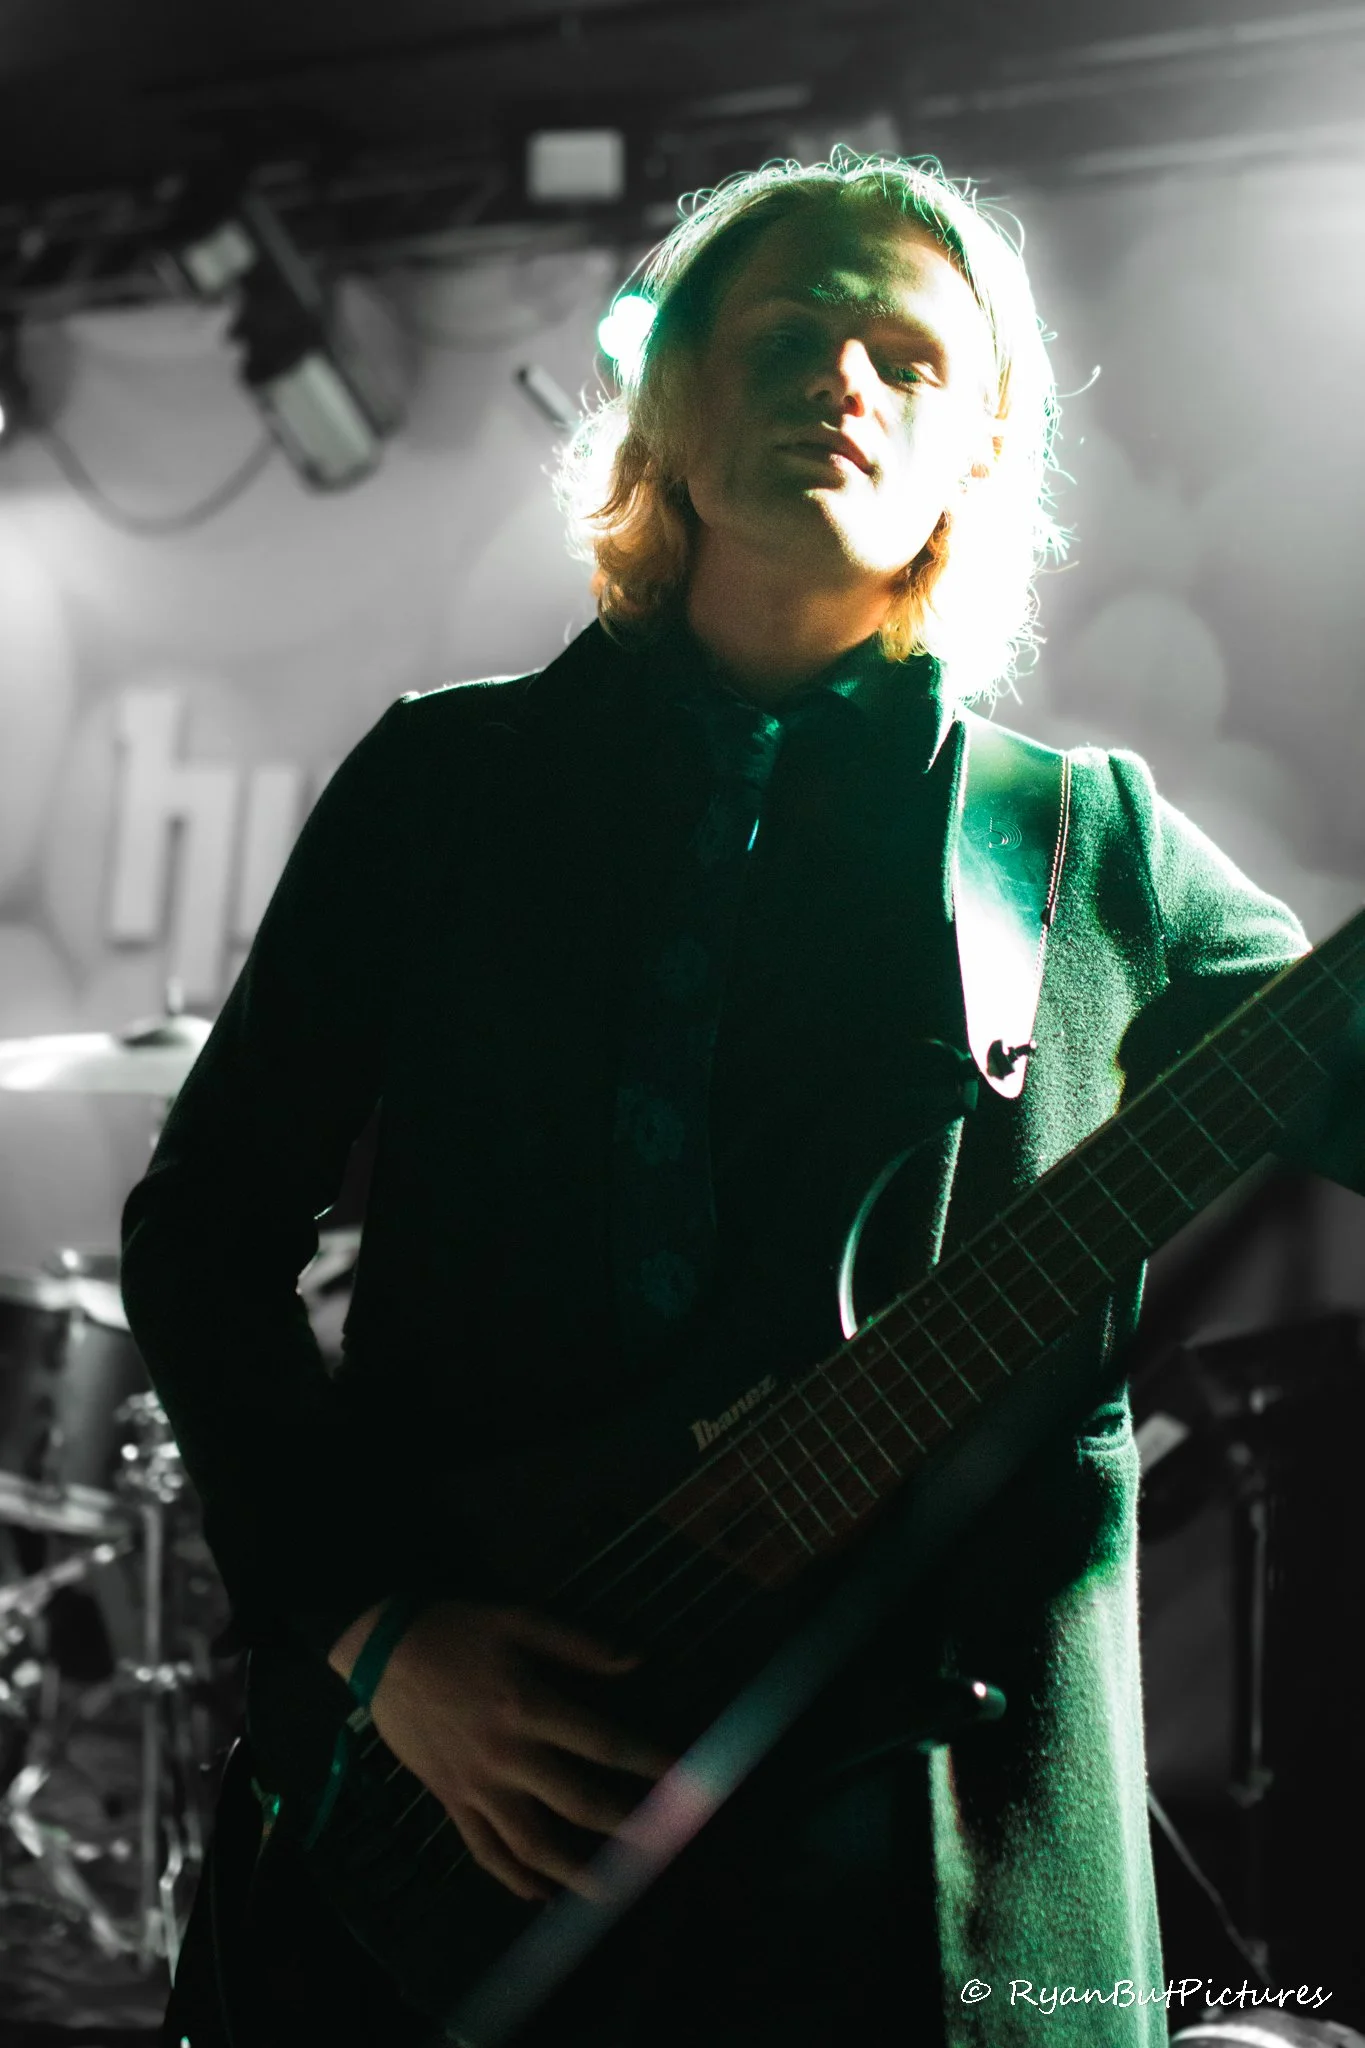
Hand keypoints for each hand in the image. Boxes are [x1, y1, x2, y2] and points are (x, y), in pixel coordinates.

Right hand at [334, 1598, 673, 1903]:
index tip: (684, 1776)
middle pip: (576, 1801)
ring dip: (574, 1871)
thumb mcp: (519, 1619)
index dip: (647, 1760)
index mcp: (529, 1705)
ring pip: (531, 1841)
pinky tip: (540, 1894)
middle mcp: (507, 1754)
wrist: (383, 1653)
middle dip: (625, 1825)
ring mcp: (477, 1785)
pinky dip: (512, 1878)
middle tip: (663, 1844)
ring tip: (612, 1889)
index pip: (602, 1742)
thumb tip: (636, 1659)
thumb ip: (578, 1643)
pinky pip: (484, 1849)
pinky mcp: (451, 1801)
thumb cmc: (458, 1632)